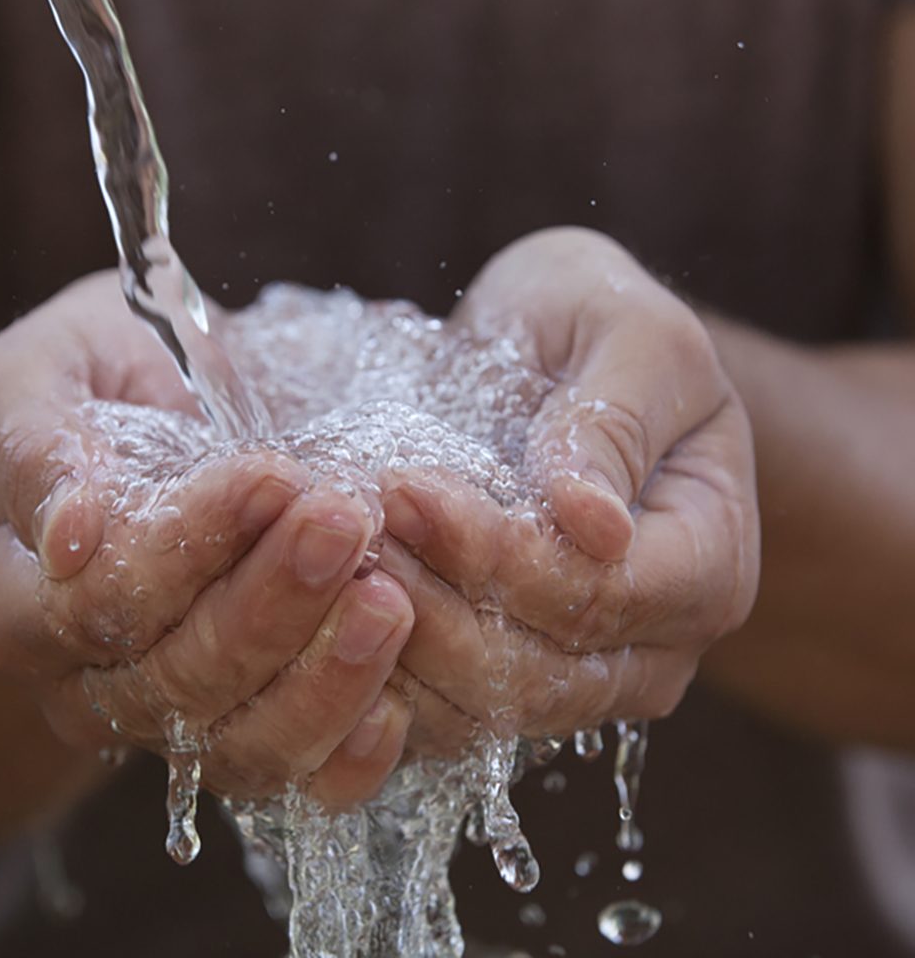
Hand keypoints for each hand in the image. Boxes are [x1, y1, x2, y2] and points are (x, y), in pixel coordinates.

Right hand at [0, 272, 414, 807]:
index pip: (97, 603)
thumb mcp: (32, 376)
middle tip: (348, 520)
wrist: (141, 411)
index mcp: (9, 596)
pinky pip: (288, 773)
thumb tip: (71, 536)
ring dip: (323, 677)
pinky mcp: (233, 725)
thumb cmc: (82, 381)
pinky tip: (394, 705)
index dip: (189, 548)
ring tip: (390, 599)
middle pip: (175, 677)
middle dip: (273, 601)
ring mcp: (159, 714)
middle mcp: (77, 678)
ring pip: (237, 743)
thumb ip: (33, 444)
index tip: (271, 475)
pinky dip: (344, 753)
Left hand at [378, 228, 759, 741]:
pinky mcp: (510, 680)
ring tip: (330, 559)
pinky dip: (382, 671)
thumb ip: (614, 423)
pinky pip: (444, 713)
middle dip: (434, 605)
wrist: (556, 346)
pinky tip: (326, 607)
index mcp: (708, 564)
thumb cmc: (600, 322)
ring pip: (483, 710)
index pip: (602, 596)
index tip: (405, 486)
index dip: (498, 555)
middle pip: (540, 673)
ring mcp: (583, 676)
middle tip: (348, 529)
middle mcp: (656, 646)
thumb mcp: (629, 336)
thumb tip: (595, 524)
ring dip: (396, 643)